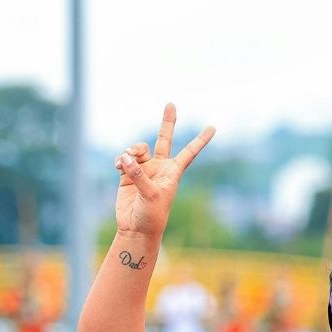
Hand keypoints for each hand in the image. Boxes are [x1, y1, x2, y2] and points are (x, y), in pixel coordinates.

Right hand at [114, 103, 214, 238]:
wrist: (136, 228)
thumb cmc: (151, 216)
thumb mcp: (150, 195)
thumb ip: (138, 174)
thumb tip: (125, 156)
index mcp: (173, 173)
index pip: (189, 152)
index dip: (201, 140)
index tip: (213, 127)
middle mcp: (160, 168)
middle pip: (164, 139)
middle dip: (167, 122)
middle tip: (171, 104)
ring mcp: (143, 169)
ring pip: (137, 148)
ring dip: (131, 150)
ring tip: (125, 160)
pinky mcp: (127, 174)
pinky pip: (123, 158)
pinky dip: (120, 160)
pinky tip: (118, 167)